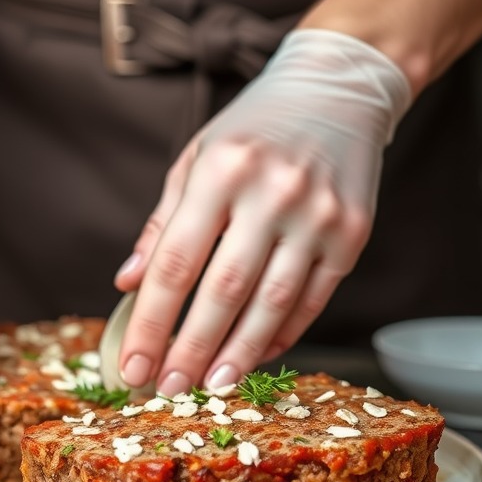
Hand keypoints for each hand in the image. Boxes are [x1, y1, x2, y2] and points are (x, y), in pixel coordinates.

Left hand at [114, 28, 410, 393]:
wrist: (336, 90)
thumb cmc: (252, 127)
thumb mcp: (196, 157)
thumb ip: (162, 221)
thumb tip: (129, 284)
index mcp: (220, 170)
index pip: (176, 262)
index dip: (151, 322)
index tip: (132, 365)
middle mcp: (271, 192)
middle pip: (224, 291)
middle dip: (190, 349)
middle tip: (167, 390)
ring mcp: (318, 214)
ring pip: (272, 303)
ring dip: (238, 353)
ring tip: (210, 386)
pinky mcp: (352, 233)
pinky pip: (313, 297)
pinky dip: (283, 332)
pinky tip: (257, 354)